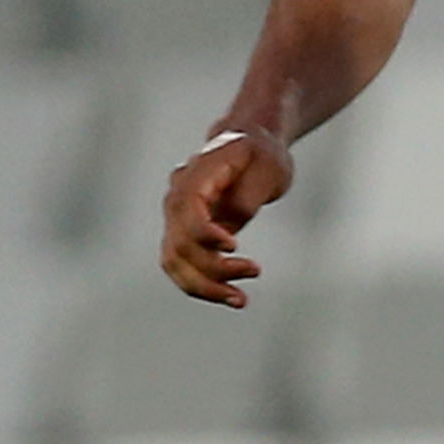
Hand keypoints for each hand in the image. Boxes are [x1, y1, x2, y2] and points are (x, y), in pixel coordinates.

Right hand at [160, 124, 292, 306]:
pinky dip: (201, 284)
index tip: (233, 246)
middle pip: (180, 243)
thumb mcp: (267, 168)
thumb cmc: (261, 153)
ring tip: (239, 300)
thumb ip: (245, 198)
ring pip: (175, 261)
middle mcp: (177, 198)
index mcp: (196, 176)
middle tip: (254, 271)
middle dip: (213, 268)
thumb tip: (229, 230)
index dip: (205, 234)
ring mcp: (177, 217)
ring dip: (204, 286)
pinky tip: (229, 295)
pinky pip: (182, 265)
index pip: (187, 210)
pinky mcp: (186, 233)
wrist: (250, 144)